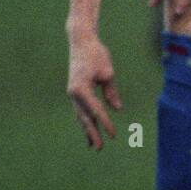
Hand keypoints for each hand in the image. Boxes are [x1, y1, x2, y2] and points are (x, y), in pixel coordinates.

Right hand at [67, 32, 122, 149]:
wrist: (81, 41)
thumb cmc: (96, 54)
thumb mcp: (108, 72)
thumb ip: (111, 91)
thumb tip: (117, 108)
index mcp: (81, 88)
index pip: (96, 110)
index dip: (105, 123)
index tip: (114, 135)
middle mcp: (73, 93)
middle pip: (84, 117)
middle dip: (92, 133)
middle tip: (99, 149)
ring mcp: (73, 93)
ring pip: (80, 115)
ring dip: (87, 130)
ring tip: (93, 145)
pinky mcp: (76, 90)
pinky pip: (80, 109)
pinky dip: (85, 119)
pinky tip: (88, 128)